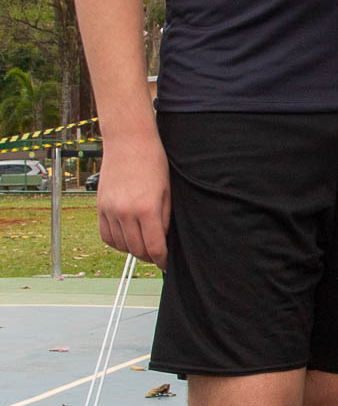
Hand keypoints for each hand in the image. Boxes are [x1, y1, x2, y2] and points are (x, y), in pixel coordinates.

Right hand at [97, 134, 172, 266]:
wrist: (129, 142)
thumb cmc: (154, 162)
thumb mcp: (168, 190)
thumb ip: (165, 217)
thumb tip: (162, 239)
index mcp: (147, 208)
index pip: (154, 247)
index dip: (162, 259)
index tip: (167, 263)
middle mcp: (126, 212)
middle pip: (137, 250)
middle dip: (149, 257)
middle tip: (158, 255)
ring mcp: (110, 210)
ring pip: (120, 245)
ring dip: (133, 250)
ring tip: (144, 245)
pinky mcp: (100, 207)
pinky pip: (106, 235)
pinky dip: (116, 242)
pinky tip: (126, 238)